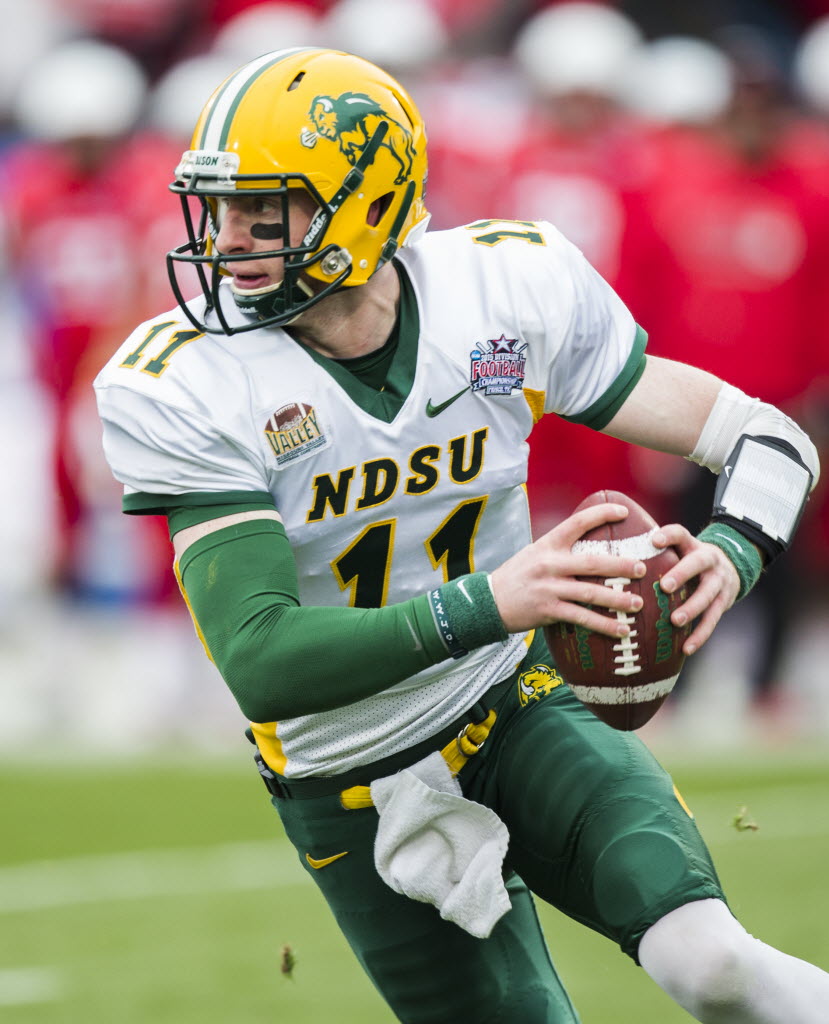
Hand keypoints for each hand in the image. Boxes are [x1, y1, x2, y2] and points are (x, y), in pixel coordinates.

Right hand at [490, 502, 646, 637]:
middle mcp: (550, 564)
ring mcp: (549, 588)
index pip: (577, 522)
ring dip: (617, 599)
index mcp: (548, 545)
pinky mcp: (549, 610)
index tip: (623, 512)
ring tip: (638, 604)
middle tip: (642, 568)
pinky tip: (620, 630)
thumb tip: (593, 548)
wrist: (489, 600)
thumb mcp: (535, 554)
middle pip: (592, 562)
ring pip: (590, 592)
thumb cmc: (517, 576)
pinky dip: (603, 625)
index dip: (602, 514)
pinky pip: (582, 617)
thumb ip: (560, 550)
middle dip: (620, 565)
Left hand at [652, 524, 740, 654]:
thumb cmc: (690, 559)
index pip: (680, 534)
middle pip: (697, 563)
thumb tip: (615, 555)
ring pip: (708, 595)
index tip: (654, 541)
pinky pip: (713, 620)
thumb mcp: (680, 548)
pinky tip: (686, 648)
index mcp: (692, 545)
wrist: (732, 567)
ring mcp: (719, 582)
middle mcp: (709, 560)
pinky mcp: (725, 602)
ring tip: (676, 621)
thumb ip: (656, 551)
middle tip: (666, 587)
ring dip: (692, 608)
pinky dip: (700, 635)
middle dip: (682, 574)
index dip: (669, 536)